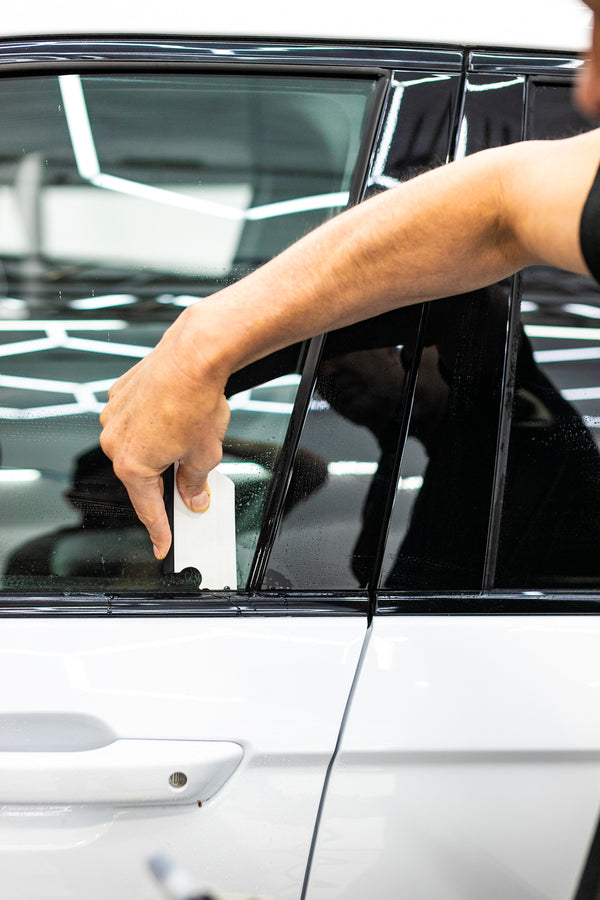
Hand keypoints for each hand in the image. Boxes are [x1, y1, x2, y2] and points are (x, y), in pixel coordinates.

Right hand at [99, 307, 230, 559]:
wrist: (193, 355)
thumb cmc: (197, 402)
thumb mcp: (205, 456)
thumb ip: (194, 483)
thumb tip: (192, 496)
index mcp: (132, 464)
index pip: (147, 509)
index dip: (159, 530)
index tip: (162, 544)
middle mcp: (114, 441)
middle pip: (141, 475)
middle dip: (165, 479)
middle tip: (189, 477)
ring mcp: (113, 416)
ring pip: (137, 445)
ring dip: (159, 447)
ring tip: (188, 435)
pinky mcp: (119, 394)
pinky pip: (135, 420)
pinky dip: (152, 424)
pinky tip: (175, 416)